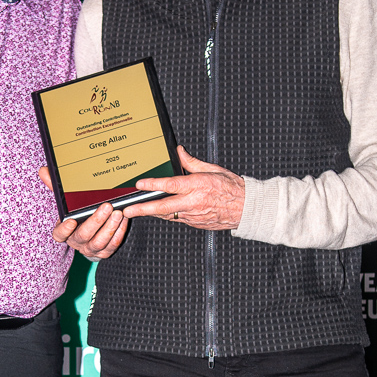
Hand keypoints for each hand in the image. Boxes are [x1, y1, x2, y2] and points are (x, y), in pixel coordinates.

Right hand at [39, 167, 127, 260]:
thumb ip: (55, 188)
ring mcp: (91, 248)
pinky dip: (119, 232)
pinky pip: (112, 245)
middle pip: (84, 235)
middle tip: (106, 207)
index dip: (64, 230)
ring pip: (100, 241)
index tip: (71, 221)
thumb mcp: (67, 204)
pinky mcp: (104, 252)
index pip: (59, 234)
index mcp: (65, 231)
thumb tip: (44, 171)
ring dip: (110, 227)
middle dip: (96, 221)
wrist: (91, 237)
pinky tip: (124, 220)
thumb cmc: (77, 217)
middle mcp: (77, 242)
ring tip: (118, 213)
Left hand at [124, 145, 244, 229]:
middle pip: (163, 207)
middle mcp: (194, 202)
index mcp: (198, 186)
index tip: (140, 184)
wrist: (247, 209)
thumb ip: (192, 162)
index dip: (153, 185)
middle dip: (143, 209)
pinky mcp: (195, 223)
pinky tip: (158, 212)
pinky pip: (177, 219)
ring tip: (136, 211)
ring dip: (151, 213)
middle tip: (128, 210)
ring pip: (167, 215)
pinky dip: (166, 215)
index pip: (170, 185)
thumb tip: (179, 153)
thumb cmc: (233, 188)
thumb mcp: (213, 169)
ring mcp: (194, 215)